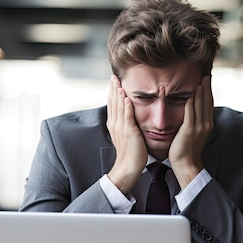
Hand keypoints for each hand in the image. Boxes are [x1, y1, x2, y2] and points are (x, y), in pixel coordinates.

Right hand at [106, 75, 147, 194]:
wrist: (128, 166)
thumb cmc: (130, 152)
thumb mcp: (124, 134)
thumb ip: (124, 123)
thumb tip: (126, 114)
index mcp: (114, 124)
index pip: (112, 104)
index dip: (112, 92)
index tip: (113, 81)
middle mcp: (115, 124)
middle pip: (113, 102)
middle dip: (113, 89)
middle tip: (113, 76)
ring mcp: (121, 127)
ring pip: (119, 107)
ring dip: (118, 94)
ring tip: (118, 82)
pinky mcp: (129, 131)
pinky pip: (127, 116)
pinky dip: (126, 106)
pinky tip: (126, 97)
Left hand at [168, 76, 213, 187]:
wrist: (186, 165)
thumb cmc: (187, 150)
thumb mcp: (193, 133)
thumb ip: (194, 122)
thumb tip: (192, 113)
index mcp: (207, 124)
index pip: (208, 104)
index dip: (208, 92)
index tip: (207, 80)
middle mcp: (205, 124)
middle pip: (207, 102)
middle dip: (207, 88)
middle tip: (206, 75)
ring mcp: (198, 127)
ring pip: (201, 105)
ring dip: (201, 92)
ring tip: (201, 79)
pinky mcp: (190, 130)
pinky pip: (191, 113)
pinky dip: (192, 103)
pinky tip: (191, 93)